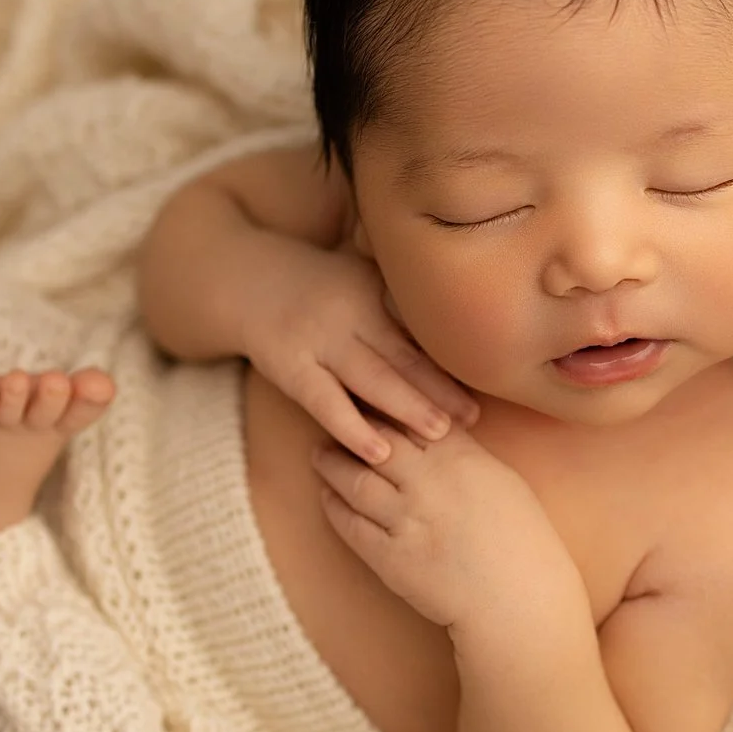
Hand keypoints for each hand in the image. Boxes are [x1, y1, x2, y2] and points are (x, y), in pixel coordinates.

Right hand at [243, 244, 479, 464]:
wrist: (249, 282)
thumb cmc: (323, 288)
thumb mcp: (363, 280)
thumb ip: (400, 308)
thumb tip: (459, 341)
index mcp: (373, 292)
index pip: (417, 330)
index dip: (449, 359)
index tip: (483, 384)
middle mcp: (348, 314)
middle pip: (401, 356)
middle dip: (439, 388)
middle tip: (472, 417)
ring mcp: (317, 342)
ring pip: (369, 380)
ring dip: (406, 408)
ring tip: (440, 433)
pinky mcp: (291, 369)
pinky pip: (324, 403)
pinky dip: (352, 428)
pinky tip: (378, 450)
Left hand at [312, 421, 578, 635]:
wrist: (518, 601)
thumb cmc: (522, 541)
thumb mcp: (503, 481)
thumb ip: (466, 453)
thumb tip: (435, 431)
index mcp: (462, 459)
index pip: (410, 415)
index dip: (385, 401)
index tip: (366, 392)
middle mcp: (430, 484)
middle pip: (376, 441)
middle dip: (351, 426)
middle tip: (331, 416)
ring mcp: (408, 521)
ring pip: (355, 480)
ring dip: (332, 464)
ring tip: (320, 454)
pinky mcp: (390, 558)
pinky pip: (350, 524)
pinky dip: (334, 505)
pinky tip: (327, 494)